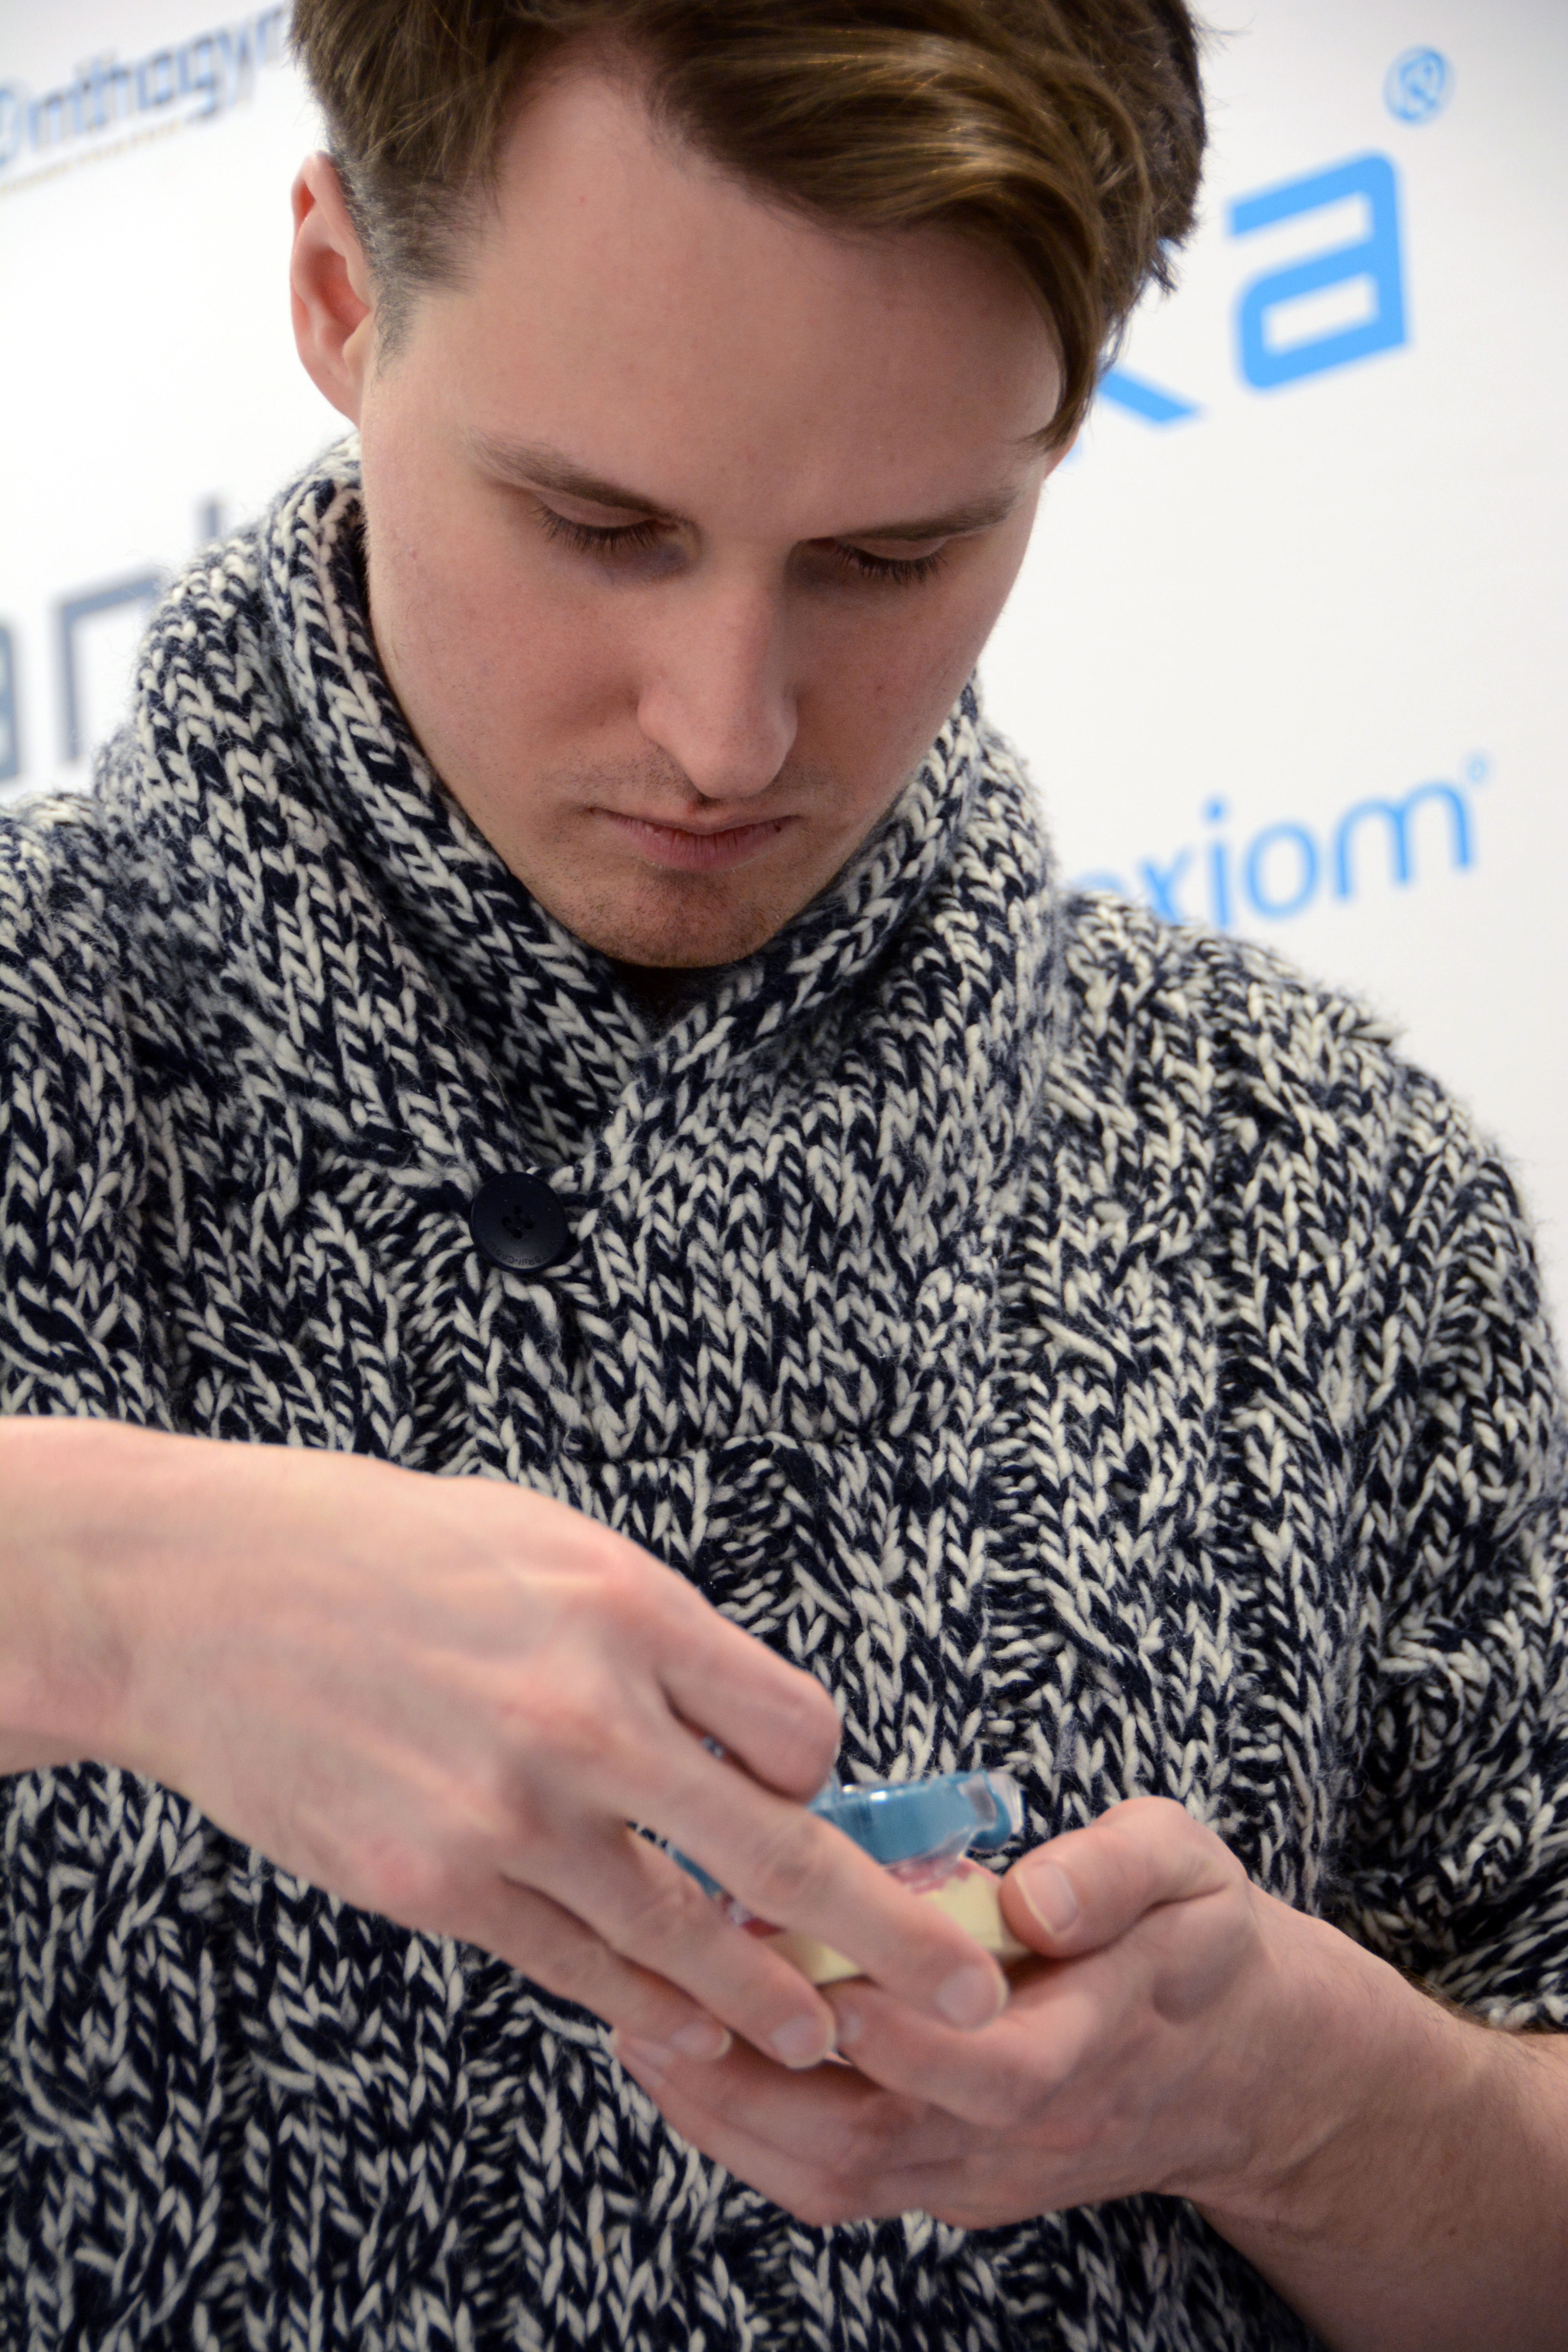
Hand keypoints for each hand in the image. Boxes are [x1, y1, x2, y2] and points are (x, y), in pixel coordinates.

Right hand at [0, 1420, 1009, 2069]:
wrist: (205, 1596)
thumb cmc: (378, 1550)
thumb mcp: (545, 1543)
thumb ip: (651, 1633)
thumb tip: (730, 1726)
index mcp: (628, 1610)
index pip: (794, 1728)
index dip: (818, 1771)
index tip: (804, 1786)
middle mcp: (588, 1717)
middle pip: (782, 1851)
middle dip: (889, 1934)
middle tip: (967, 1992)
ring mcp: (512, 1813)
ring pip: (683, 1939)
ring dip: (765, 1997)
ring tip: (825, 2037)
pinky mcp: (440, 1884)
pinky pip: (576, 1965)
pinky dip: (640, 2003)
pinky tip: (685, 2030)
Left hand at [611, 1796, 1333, 2225]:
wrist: (1239, 2063)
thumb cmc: (1192, 1937)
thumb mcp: (1187, 1867)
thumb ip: (1118, 1870)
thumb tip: (1035, 1898)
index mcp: (1096, 2039)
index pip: (990, 2072)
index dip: (899, 2041)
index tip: (812, 1983)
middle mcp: (1031, 2128)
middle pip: (883, 2142)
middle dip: (761, 2079)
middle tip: (667, 2000)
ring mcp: (983, 2170)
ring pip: (841, 2175)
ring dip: (732, 2112)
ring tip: (643, 2027)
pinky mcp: (947, 2179)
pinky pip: (838, 2182)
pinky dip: (750, 2135)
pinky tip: (688, 2065)